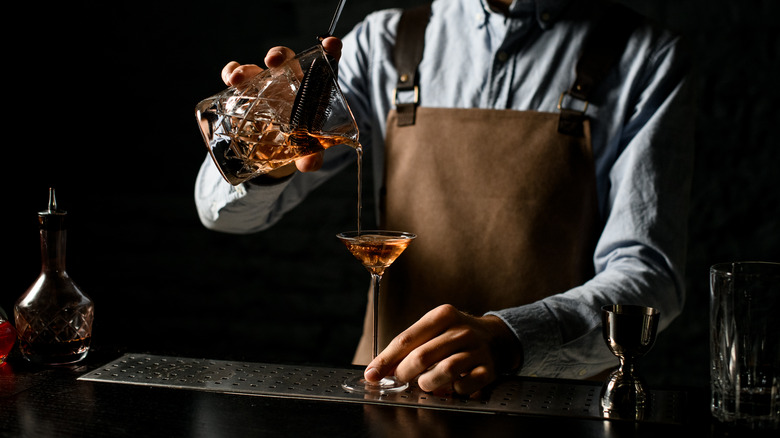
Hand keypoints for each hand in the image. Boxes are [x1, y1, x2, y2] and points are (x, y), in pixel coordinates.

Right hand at [219, 37, 343, 176]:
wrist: (277, 150)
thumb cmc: (301, 143)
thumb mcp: (310, 151)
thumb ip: (313, 157)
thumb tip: (309, 164)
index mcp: (314, 90)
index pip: (326, 64)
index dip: (330, 50)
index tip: (330, 44)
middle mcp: (291, 82)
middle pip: (288, 59)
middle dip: (279, 55)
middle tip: (272, 62)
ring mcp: (268, 85)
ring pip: (258, 68)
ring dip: (247, 69)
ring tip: (238, 78)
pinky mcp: (248, 92)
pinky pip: (237, 76)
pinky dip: (230, 72)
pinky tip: (229, 79)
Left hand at [364, 304, 522, 396]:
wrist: (494, 338)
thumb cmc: (453, 335)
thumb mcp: (432, 330)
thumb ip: (407, 346)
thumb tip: (378, 369)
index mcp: (443, 315)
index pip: (406, 339)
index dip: (386, 360)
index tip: (372, 374)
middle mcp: (461, 330)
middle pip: (422, 356)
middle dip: (404, 372)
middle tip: (401, 378)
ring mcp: (476, 349)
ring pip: (444, 371)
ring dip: (427, 383)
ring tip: (425, 382)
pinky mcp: (487, 368)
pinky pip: (463, 386)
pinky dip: (452, 390)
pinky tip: (451, 385)